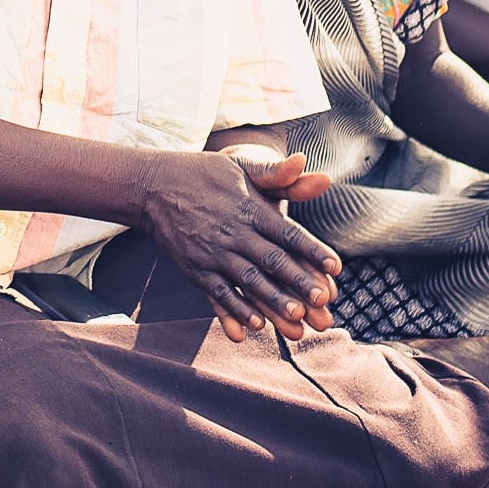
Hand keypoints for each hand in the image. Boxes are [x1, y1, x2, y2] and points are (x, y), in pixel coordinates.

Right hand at [141, 148, 340, 342]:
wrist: (153, 186)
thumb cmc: (204, 175)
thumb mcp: (240, 165)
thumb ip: (276, 172)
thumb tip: (307, 162)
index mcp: (249, 207)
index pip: (287, 231)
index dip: (312, 250)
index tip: (335, 267)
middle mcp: (233, 231)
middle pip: (271, 259)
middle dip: (297, 281)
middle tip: (322, 301)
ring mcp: (213, 252)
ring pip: (248, 280)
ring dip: (271, 300)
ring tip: (295, 318)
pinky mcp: (195, 269)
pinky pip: (218, 292)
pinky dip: (235, 309)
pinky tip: (254, 324)